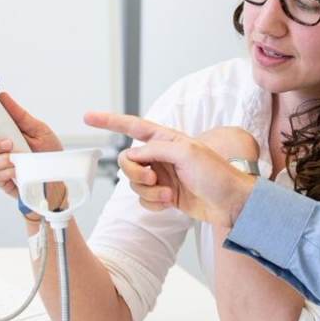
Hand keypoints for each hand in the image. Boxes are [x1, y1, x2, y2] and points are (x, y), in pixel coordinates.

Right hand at [0, 93, 64, 204]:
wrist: (58, 176)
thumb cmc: (48, 151)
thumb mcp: (38, 129)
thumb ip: (19, 115)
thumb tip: (3, 97)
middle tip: (7, 143)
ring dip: (0, 159)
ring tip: (17, 158)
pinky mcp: (1, 180)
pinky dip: (8, 171)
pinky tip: (19, 169)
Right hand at [84, 112, 256, 227]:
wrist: (232, 203)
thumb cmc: (217, 173)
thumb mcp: (187, 153)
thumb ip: (155, 150)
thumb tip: (133, 157)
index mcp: (166, 140)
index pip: (132, 126)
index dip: (109, 121)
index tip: (87, 117)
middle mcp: (161, 157)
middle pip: (127, 161)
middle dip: (135, 173)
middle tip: (153, 179)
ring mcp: (162, 177)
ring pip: (133, 184)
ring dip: (148, 192)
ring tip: (169, 194)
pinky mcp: (164, 196)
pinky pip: (143, 200)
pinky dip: (152, 204)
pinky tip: (169, 204)